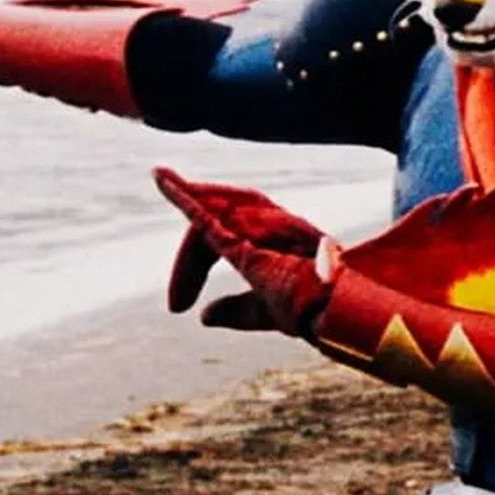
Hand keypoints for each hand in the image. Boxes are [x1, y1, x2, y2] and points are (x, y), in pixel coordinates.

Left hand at [154, 167, 333, 334]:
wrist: (330, 313)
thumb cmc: (309, 310)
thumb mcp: (261, 311)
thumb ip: (234, 309)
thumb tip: (203, 315)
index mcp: (269, 244)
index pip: (220, 238)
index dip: (195, 268)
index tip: (178, 306)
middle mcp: (266, 227)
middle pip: (216, 220)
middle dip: (191, 258)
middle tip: (176, 302)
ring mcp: (258, 227)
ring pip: (212, 209)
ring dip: (187, 196)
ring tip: (164, 180)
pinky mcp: (248, 235)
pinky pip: (209, 213)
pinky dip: (183, 196)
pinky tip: (164, 179)